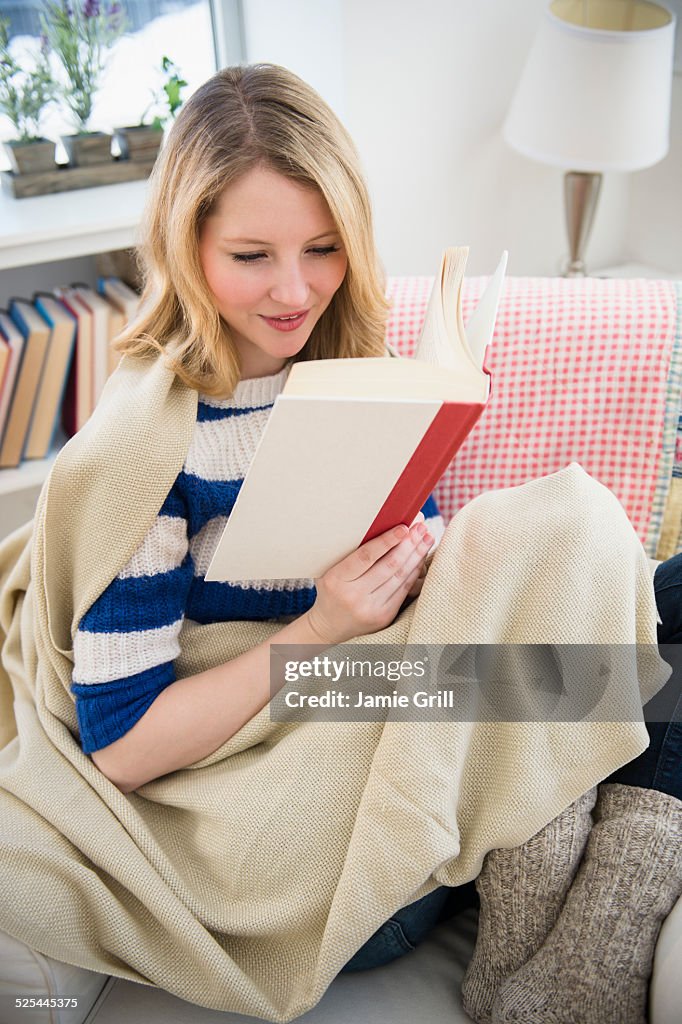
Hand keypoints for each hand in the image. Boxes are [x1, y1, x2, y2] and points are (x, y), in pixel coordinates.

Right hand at [304, 518, 433, 644]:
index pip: (366, 556)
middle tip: (421, 527)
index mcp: (336, 580)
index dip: (386, 541)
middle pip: (388, 566)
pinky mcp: (383, 617)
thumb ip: (350, 552)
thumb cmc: (330, 589)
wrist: (329, 625)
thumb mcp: (330, 570)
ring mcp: (370, 609)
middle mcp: (353, 596)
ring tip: (426, 538)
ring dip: (416, 555)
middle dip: (409, 544)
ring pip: (400, 577)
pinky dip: (414, 572)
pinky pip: (404, 590)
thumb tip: (381, 526)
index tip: (403, 527)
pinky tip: (420, 558)